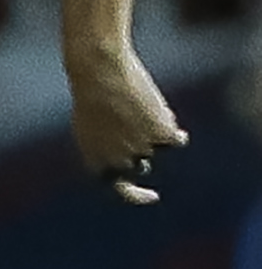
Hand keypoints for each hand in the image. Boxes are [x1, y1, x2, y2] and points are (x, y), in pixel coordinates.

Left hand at [68, 42, 186, 204]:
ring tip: (138, 105)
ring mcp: (141, 150)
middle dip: (142, 152)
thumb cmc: (92, 93)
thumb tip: (130, 159)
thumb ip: (108, 147)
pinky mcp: (162, 135)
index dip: (135, 194)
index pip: (117, 188)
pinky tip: (156, 109)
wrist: (101, 73)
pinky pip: (177, 140)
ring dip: (154, 129)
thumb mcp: (91, 125)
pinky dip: (172, 127)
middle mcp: (119, 162)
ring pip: (158, 147)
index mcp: (96, 161)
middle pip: (140, 167)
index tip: (153, 195)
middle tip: (141, 132)